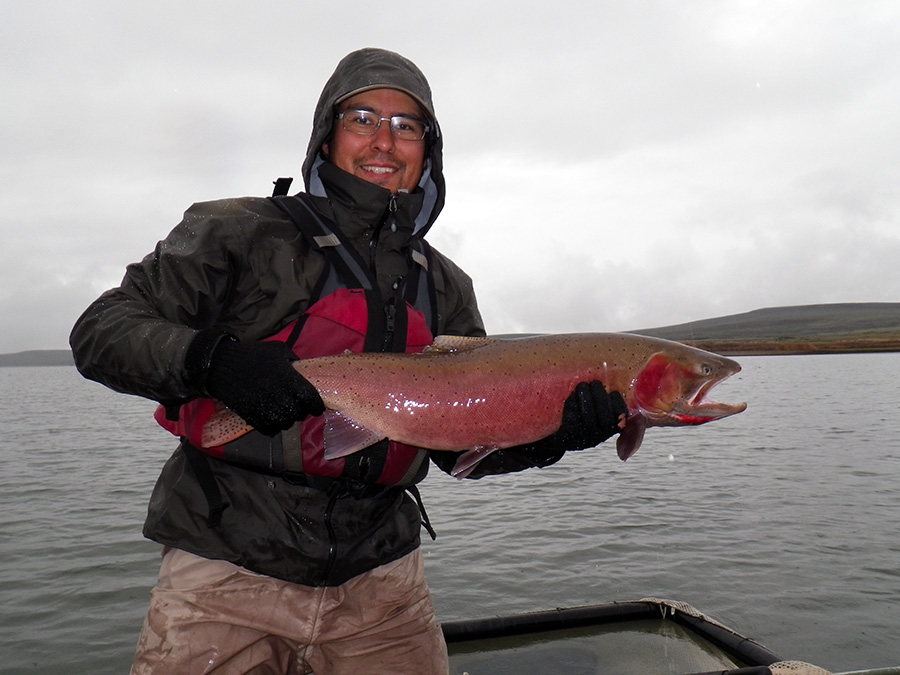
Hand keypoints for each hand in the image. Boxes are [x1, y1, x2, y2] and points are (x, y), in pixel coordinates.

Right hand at [205, 340, 324, 435]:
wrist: (223, 364)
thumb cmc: (253, 355)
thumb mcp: (278, 350)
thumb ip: (293, 361)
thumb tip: (302, 370)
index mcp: (289, 380)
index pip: (311, 400)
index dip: (316, 406)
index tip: (316, 407)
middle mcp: (280, 396)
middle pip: (299, 414)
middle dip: (300, 411)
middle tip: (297, 406)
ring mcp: (265, 408)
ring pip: (285, 424)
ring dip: (286, 419)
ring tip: (283, 412)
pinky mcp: (252, 416)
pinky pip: (269, 429)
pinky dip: (273, 426)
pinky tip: (271, 418)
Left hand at [546, 381, 626, 450]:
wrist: (558, 434)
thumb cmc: (582, 414)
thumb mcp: (598, 409)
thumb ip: (607, 398)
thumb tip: (618, 373)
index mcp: (610, 428)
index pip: (621, 420)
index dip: (619, 406)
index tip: (613, 392)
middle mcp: (599, 437)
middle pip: (606, 420)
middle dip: (600, 398)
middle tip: (595, 383)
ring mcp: (583, 439)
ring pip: (588, 419)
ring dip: (586, 399)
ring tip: (582, 385)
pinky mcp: (568, 438)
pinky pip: (572, 422)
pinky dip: (572, 405)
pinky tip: (572, 396)